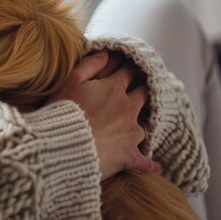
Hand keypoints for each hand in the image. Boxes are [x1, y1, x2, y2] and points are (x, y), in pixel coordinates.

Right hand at [47, 50, 161, 180]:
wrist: (64, 143)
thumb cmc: (64, 109)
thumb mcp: (72, 80)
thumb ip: (90, 64)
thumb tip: (106, 53)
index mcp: (114, 88)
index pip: (128, 72)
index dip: (130, 67)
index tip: (131, 66)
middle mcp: (128, 109)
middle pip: (144, 96)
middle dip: (144, 90)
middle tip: (143, 89)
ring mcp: (131, 133)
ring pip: (145, 126)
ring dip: (143, 124)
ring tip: (143, 125)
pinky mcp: (129, 156)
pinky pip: (145, 162)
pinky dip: (150, 164)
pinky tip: (156, 167)